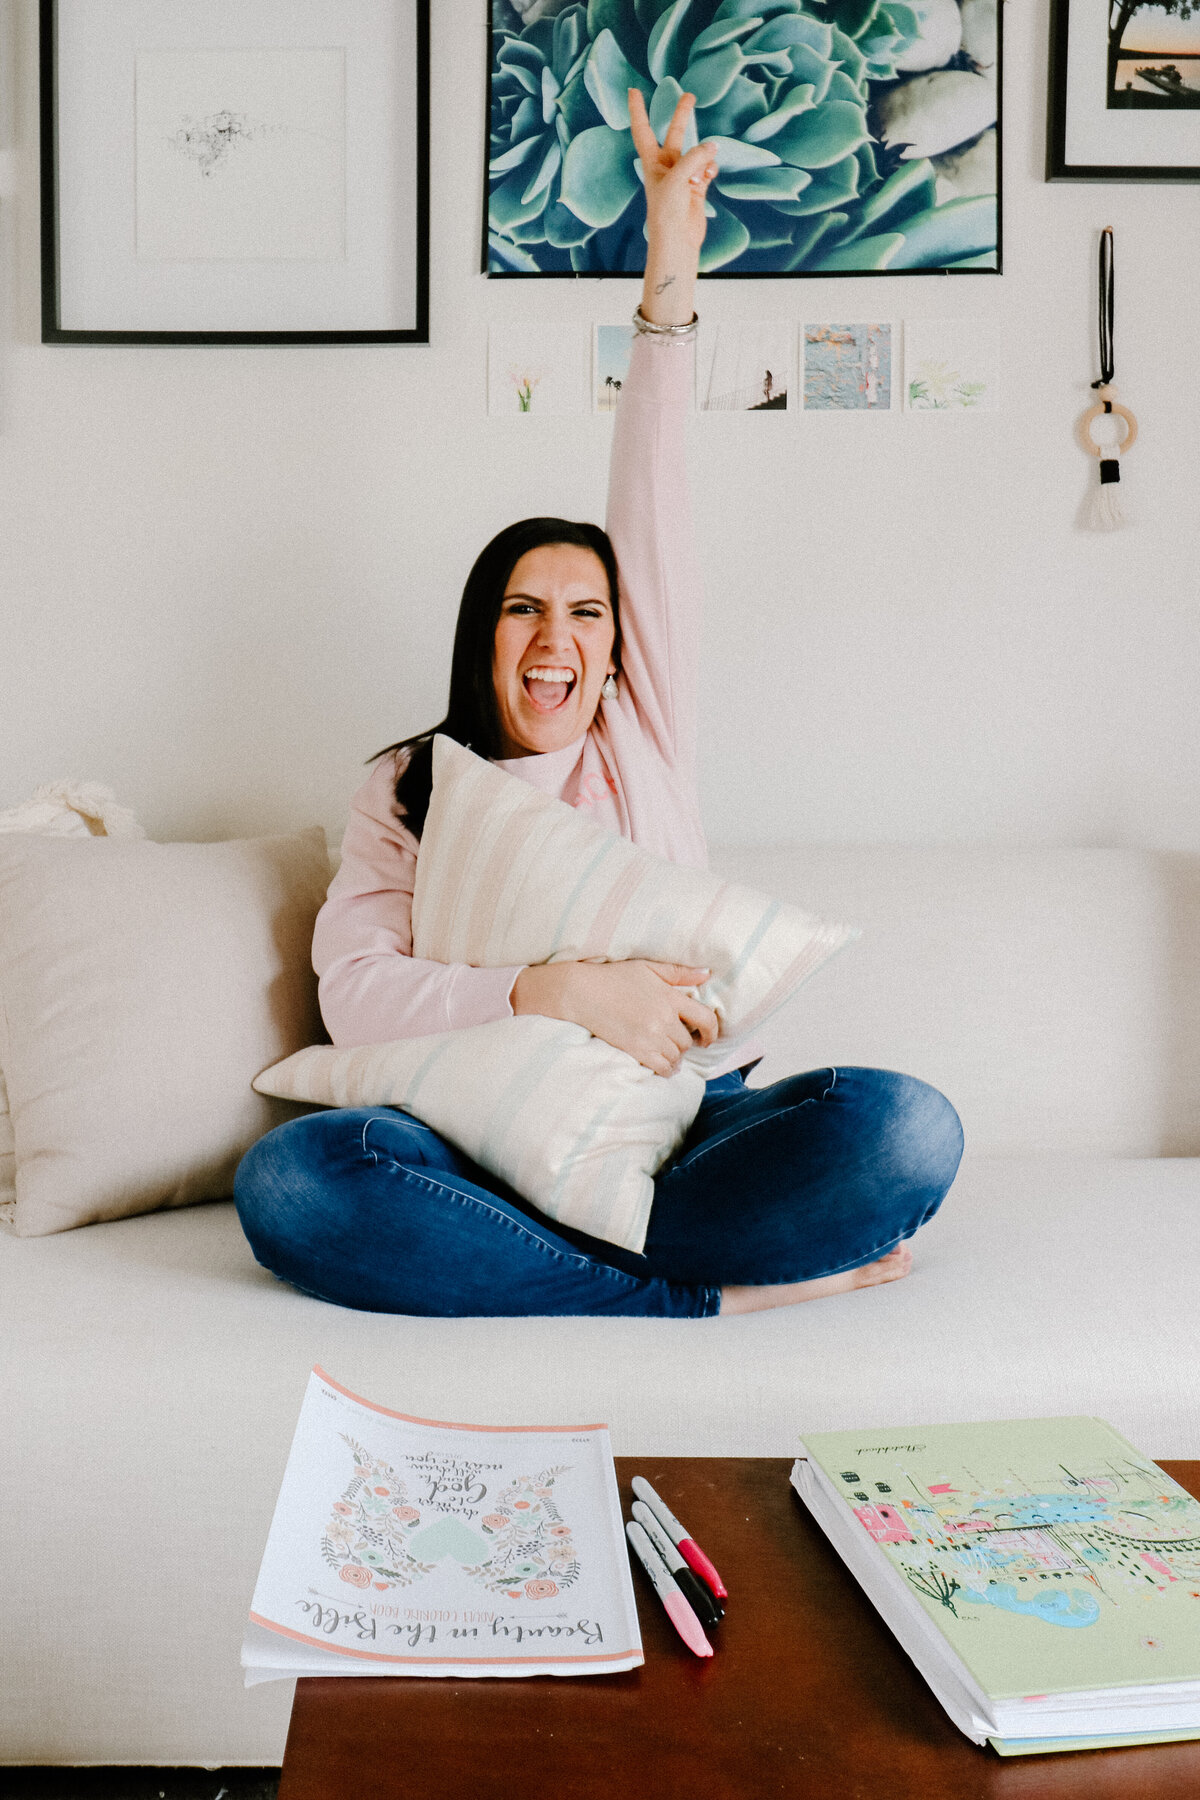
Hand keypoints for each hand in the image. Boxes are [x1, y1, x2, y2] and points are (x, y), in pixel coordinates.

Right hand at [512, 959, 719, 1076]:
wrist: (582, 992)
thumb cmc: (614, 977)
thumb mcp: (648, 968)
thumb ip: (679, 972)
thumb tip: (707, 974)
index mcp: (669, 996)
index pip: (705, 1018)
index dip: (712, 1031)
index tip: (707, 1037)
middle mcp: (663, 1018)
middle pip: (688, 1041)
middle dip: (687, 1044)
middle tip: (679, 1042)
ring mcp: (650, 1035)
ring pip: (676, 1056)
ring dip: (676, 1057)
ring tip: (669, 1054)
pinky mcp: (636, 1049)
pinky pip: (662, 1067)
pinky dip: (666, 1069)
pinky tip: (663, 1065)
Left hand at [628, 89, 716, 256]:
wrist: (678, 240)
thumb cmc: (667, 211)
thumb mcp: (677, 178)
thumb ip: (695, 157)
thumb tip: (712, 147)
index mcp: (652, 162)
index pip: (643, 129)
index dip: (638, 110)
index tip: (633, 91)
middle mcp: (667, 165)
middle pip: (676, 132)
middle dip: (683, 115)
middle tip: (690, 96)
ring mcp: (683, 175)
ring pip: (698, 152)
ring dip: (704, 158)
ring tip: (700, 174)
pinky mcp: (697, 186)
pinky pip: (708, 168)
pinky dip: (710, 170)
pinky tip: (708, 178)